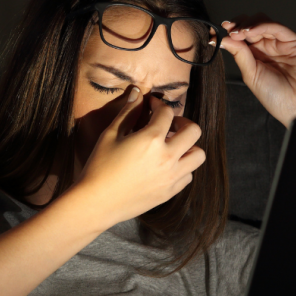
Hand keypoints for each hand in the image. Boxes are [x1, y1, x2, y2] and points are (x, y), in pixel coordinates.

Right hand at [75, 86, 205, 224]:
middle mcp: (167, 157)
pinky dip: (182, 167)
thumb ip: (127, 113)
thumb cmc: (99, 167)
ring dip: (189, 146)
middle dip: (183, 122)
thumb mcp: (110, 135)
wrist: (97, 202)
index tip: (152, 106)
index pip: (167, 113)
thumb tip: (137, 93)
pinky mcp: (170, 192)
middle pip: (194, 131)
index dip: (159, 105)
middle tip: (169, 124)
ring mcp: (171, 176)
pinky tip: (167, 165)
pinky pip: (188, 175)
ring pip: (198, 155)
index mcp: (151, 139)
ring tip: (173, 146)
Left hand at [219, 14, 295, 127]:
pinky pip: (276, 27)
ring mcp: (280, 43)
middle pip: (250, 25)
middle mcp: (267, 48)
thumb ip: (240, 55)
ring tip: (239, 33)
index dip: (228, 33)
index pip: (240, 38)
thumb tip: (223, 39)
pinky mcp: (294, 41)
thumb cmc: (277, 97)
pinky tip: (250, 31)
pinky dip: (262, 25)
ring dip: (248, 24)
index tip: (215, 33)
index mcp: (256, 57)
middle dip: (236, 25)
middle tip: (227, 29)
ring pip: (262, 22)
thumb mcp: (251, 75)